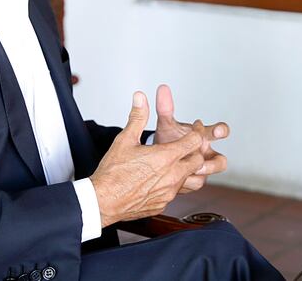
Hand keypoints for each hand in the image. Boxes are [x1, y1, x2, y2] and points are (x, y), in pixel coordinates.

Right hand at [90, 91, 204, 226]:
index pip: (195, 141)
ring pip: (190, 178)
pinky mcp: (163, 204)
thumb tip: (140, 98)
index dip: (197, 132)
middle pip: (198, 160)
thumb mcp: (125, 139)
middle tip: (187, 144)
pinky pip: (176, 192)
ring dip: (185, 168)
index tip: (194, 128)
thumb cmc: (113, 173)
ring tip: (174, 161)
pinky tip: (162, 178)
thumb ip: (137, 116)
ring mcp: (169, 192)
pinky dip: (174, 183)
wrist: (103, 202)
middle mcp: (172, 176)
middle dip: (196, 151)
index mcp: (166, 157)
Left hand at [153, 84, 228, 191]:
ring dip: (198, 175)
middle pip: (221, 161)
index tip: (219, 131)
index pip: (219, 131)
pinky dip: (187, 182)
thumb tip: (162, 88)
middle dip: (214, 163)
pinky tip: (175, 180)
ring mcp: (202, 169)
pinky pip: (196, 183)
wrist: (158, 157)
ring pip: (208, 176)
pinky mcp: (194, 180)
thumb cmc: (168, 138)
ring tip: (186, 173)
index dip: (220, 131)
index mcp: (203, 136)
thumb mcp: (166, 124)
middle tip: (202, 163)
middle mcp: (206, 153)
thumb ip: (165, 108)